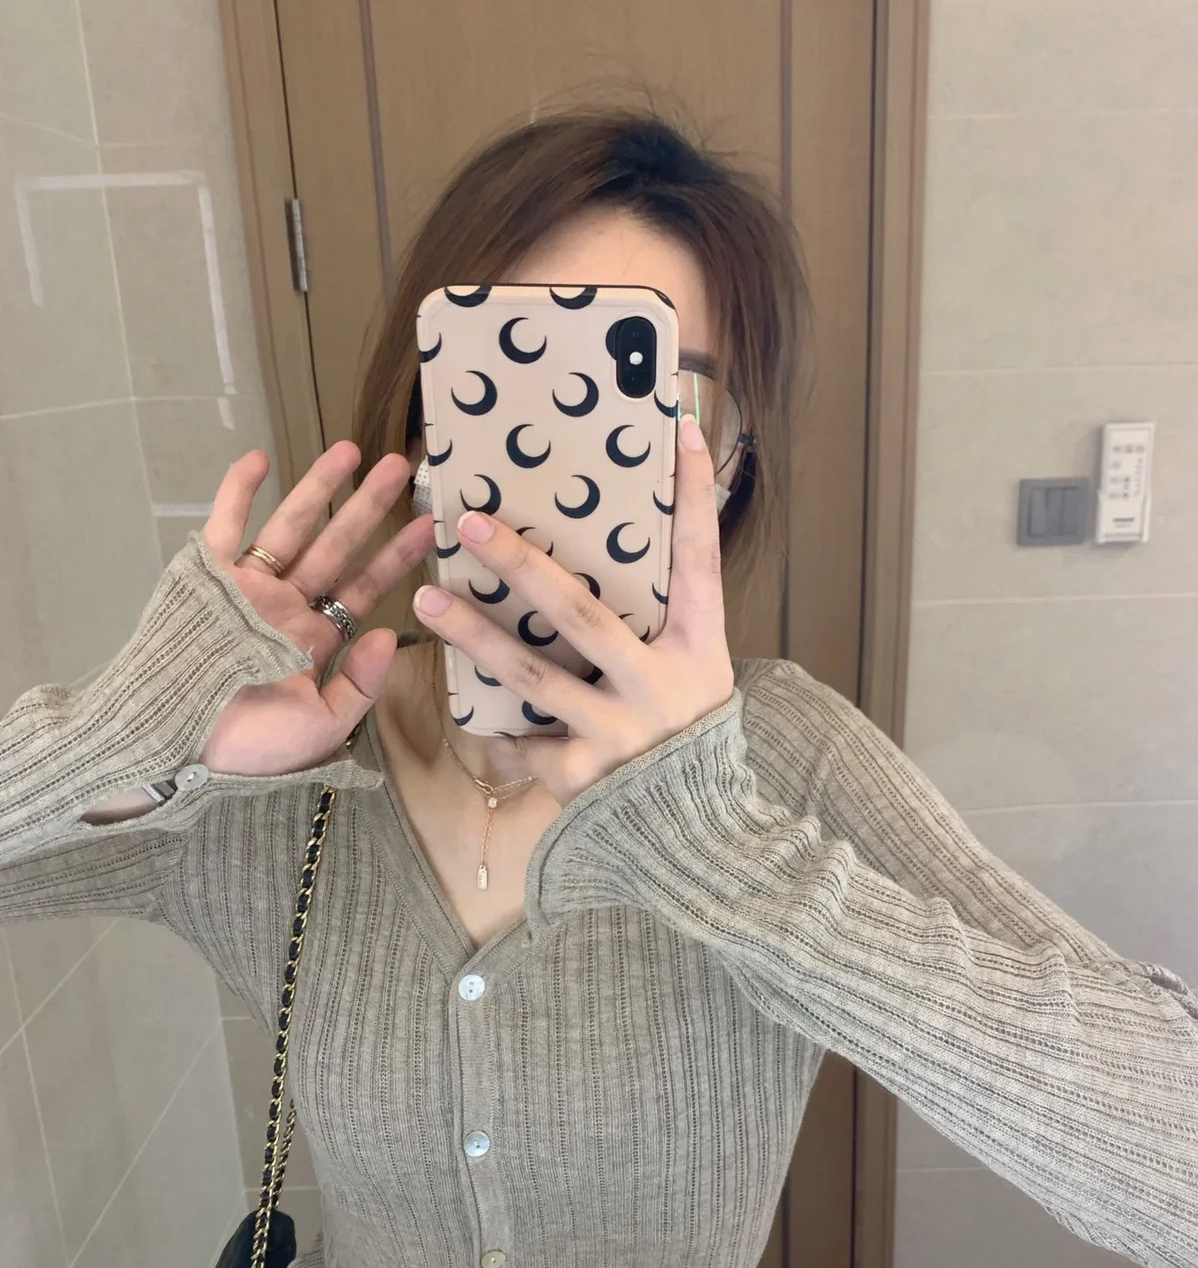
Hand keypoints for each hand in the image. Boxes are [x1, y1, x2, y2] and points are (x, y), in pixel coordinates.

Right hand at [197, 442, 436, 776]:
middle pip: (334, 547)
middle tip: (402, 468)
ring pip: (288, 527)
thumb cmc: (250, 747)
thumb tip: (391, 635)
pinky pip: (223, 527)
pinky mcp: (205, 579)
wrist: (177, 748)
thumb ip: (362, 684)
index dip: (395, 558)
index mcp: (312, 640)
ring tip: (350, 450)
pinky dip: (237, 493)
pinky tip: (258, 459)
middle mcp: (283, 608)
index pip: (362, 589)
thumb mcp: (322, 724)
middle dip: (368, 508)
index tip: (428, 528)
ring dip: (316, 488)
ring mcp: (245, 590)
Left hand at [411, 415, 735, 807]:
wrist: (696, 838)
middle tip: (467, 523)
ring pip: (531, 675)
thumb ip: (666, 621)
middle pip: (580, 614)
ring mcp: (617, 732)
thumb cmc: (689, 739)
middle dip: (520, 565)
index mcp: (699, 649)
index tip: (681, 429)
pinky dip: (498, 728)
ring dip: (474, 634)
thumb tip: (635, 541)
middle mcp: (659, 685)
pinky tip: (471, 714)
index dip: (692, 497)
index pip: (699, 560)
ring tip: (427, 599)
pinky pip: (525, 739)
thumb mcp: (698, 674)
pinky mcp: (582, 776)